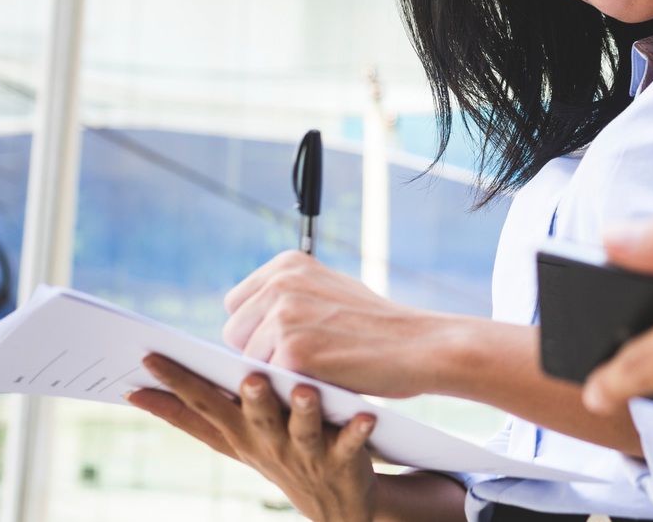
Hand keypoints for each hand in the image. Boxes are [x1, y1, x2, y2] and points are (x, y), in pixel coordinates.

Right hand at [129, 356, 376, 521]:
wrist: (337, 507)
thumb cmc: (277, 454)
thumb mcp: (231, 439)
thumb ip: (193, 415)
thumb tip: (136, 392)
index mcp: (238, 431)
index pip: (199, 406)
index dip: (174, 385)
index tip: (146, 359)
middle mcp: (266, 444)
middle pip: (250, 419)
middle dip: (248, 399)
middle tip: (248, 375)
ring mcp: (303, 455)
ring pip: (302, 431)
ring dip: (302, 413)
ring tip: (306, 391)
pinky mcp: (342, 461)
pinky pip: (351, 444)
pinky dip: (357, 431)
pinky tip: (367, 415)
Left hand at [223, 251, 445, 397]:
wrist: (417, 345)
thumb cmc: (376, 326)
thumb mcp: (327, 291)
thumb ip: (288, 297)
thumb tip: (246, 319)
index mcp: (287, 264)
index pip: (237, 304)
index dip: (258, 329)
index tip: (288, 340)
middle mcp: (280, 282)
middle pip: (234, 333)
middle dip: (261, 352)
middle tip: (305, 359)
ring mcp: (284, 315)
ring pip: (249, 361)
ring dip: (277, 373)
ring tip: (317, 368)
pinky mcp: (291, 350)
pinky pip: (268, 381)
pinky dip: (291, 388)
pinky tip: (322, 380)